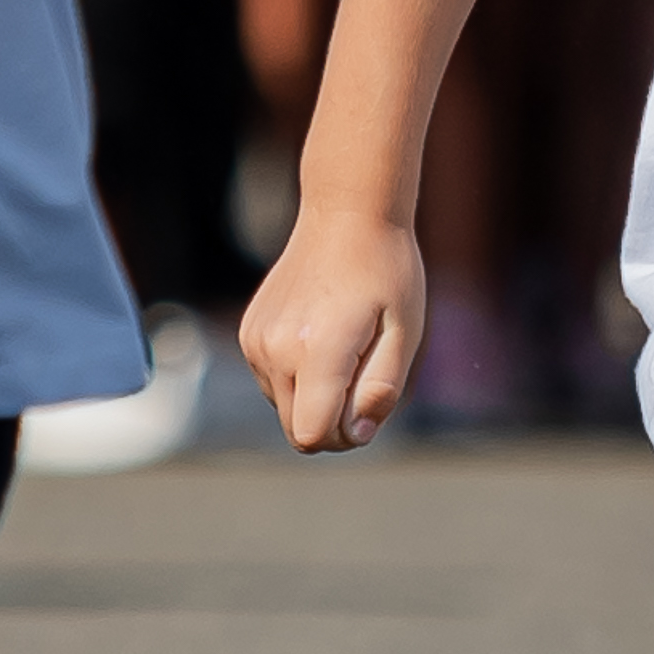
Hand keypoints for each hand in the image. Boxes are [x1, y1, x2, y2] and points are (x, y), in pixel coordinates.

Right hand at [239, 213, 426, 454]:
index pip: (312, 435)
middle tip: (365, 381)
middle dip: (333, 423)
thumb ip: (382, 389)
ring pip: (285, 408)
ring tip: (346, 349)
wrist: (346, 216)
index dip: (345, 437)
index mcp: (317, 351)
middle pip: (296, 430)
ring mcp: (256, 341)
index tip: (370, 405)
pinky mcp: (248, 333)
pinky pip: (273, 382)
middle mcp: (276, 349)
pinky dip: (299, 376)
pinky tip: (323, 337)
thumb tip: (356, 434)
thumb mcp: (404, 334)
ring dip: (316, 397)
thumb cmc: (386, 273)